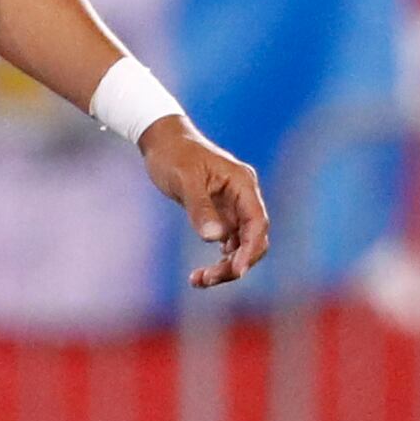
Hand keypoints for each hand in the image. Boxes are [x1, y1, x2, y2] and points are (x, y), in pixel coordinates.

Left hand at [144, 117, 269, 288]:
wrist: (161, 140)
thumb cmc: (173, 154)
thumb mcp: (184, 179)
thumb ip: (200, 208)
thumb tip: (215, 238)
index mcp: (243, 184)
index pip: (257, 222)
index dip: (250, 249)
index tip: (236, 271)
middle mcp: (243, 197)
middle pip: (252, 239)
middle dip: (235, 263)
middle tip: (206, 279)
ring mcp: (233, 207)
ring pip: (240, 245)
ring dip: (225, 266)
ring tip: (198, 280)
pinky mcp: (220, 214)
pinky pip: (227, 242)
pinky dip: (217, 259)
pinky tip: (199, 274)